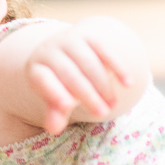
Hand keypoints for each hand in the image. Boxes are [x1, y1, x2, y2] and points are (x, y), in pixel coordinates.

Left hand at [23, 19, 144, 135]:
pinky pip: (104, 50)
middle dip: (87, 95)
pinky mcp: (89, 36)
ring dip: (103, 85)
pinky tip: (128, 84)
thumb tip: (54, 129)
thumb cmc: (61, 82)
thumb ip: (56, 111)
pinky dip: (117, 67)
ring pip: (89, 63)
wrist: (69, 49)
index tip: (68, 107)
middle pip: (70, 74)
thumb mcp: (56, 96)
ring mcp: (70, 40)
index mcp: (36, 67)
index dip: (55, 92)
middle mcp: (50, 50)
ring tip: (112, 105)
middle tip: (102, 113)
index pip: (43, 80)